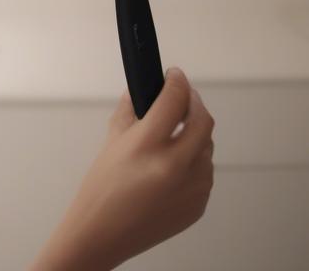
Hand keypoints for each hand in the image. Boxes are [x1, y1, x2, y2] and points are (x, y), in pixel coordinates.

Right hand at [45, 68, 215, 269]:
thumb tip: (143, 90)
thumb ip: (131, 111)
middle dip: (194, 101)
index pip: (174, 100)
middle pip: (203, 120)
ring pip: (207, 147)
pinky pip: (205, 172)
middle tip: (183, 95)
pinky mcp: (199, 205)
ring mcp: (192, 188)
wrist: (104, 233)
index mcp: (148, 145)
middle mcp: (176, 165)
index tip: (173, 74)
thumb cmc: (101, 186)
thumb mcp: (112, 141)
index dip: (176, 81)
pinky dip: (195, 159)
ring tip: (177, 131)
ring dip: (196, 132)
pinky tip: (176, 161)